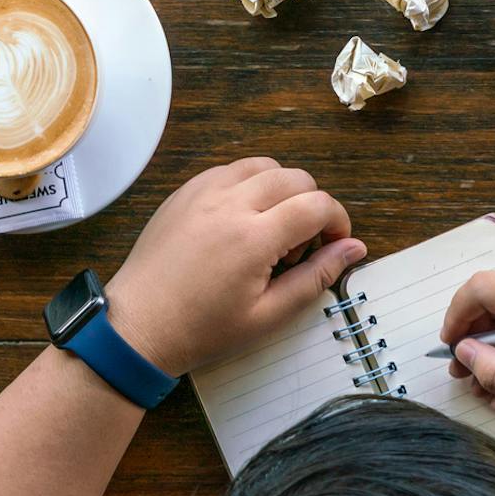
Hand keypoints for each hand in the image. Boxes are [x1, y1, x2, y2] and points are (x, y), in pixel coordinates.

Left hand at [105, 158, 364, 376]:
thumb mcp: (269, 315)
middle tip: (299, 247)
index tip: (335, 246)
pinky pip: (231, 170)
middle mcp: (230, 203)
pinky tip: (241, 222)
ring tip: (270, 231)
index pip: (317, 205)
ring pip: (265, 166)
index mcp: (253, 238)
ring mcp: (203, 192)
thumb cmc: (203, 329)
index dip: (338, 223)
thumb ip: (316, 277)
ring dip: (282, 191)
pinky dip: (249, 186)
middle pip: (296, 178)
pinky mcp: (185, 192)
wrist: (139, 326)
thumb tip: (355, 248)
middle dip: (313, 206)